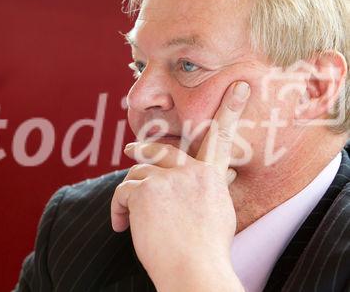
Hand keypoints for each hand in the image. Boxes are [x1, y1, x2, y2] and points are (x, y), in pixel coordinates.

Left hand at [110, 81, 249, 291]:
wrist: (194, 270)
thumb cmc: (206, 251)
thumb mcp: (218, 214)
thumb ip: (210, 188)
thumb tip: (216, 172)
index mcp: (212, 177)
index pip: (221, 137)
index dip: (230, 110)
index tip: (238, 87)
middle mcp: (192, 172)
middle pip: (161, 150)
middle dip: (143, 149)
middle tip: (129, 150)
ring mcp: (168, 179)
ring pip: (138, 173)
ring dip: (129, 194)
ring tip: (127, 217)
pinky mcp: (146, 190)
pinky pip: (123, 191)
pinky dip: (118, 208)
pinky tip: (120, 225)